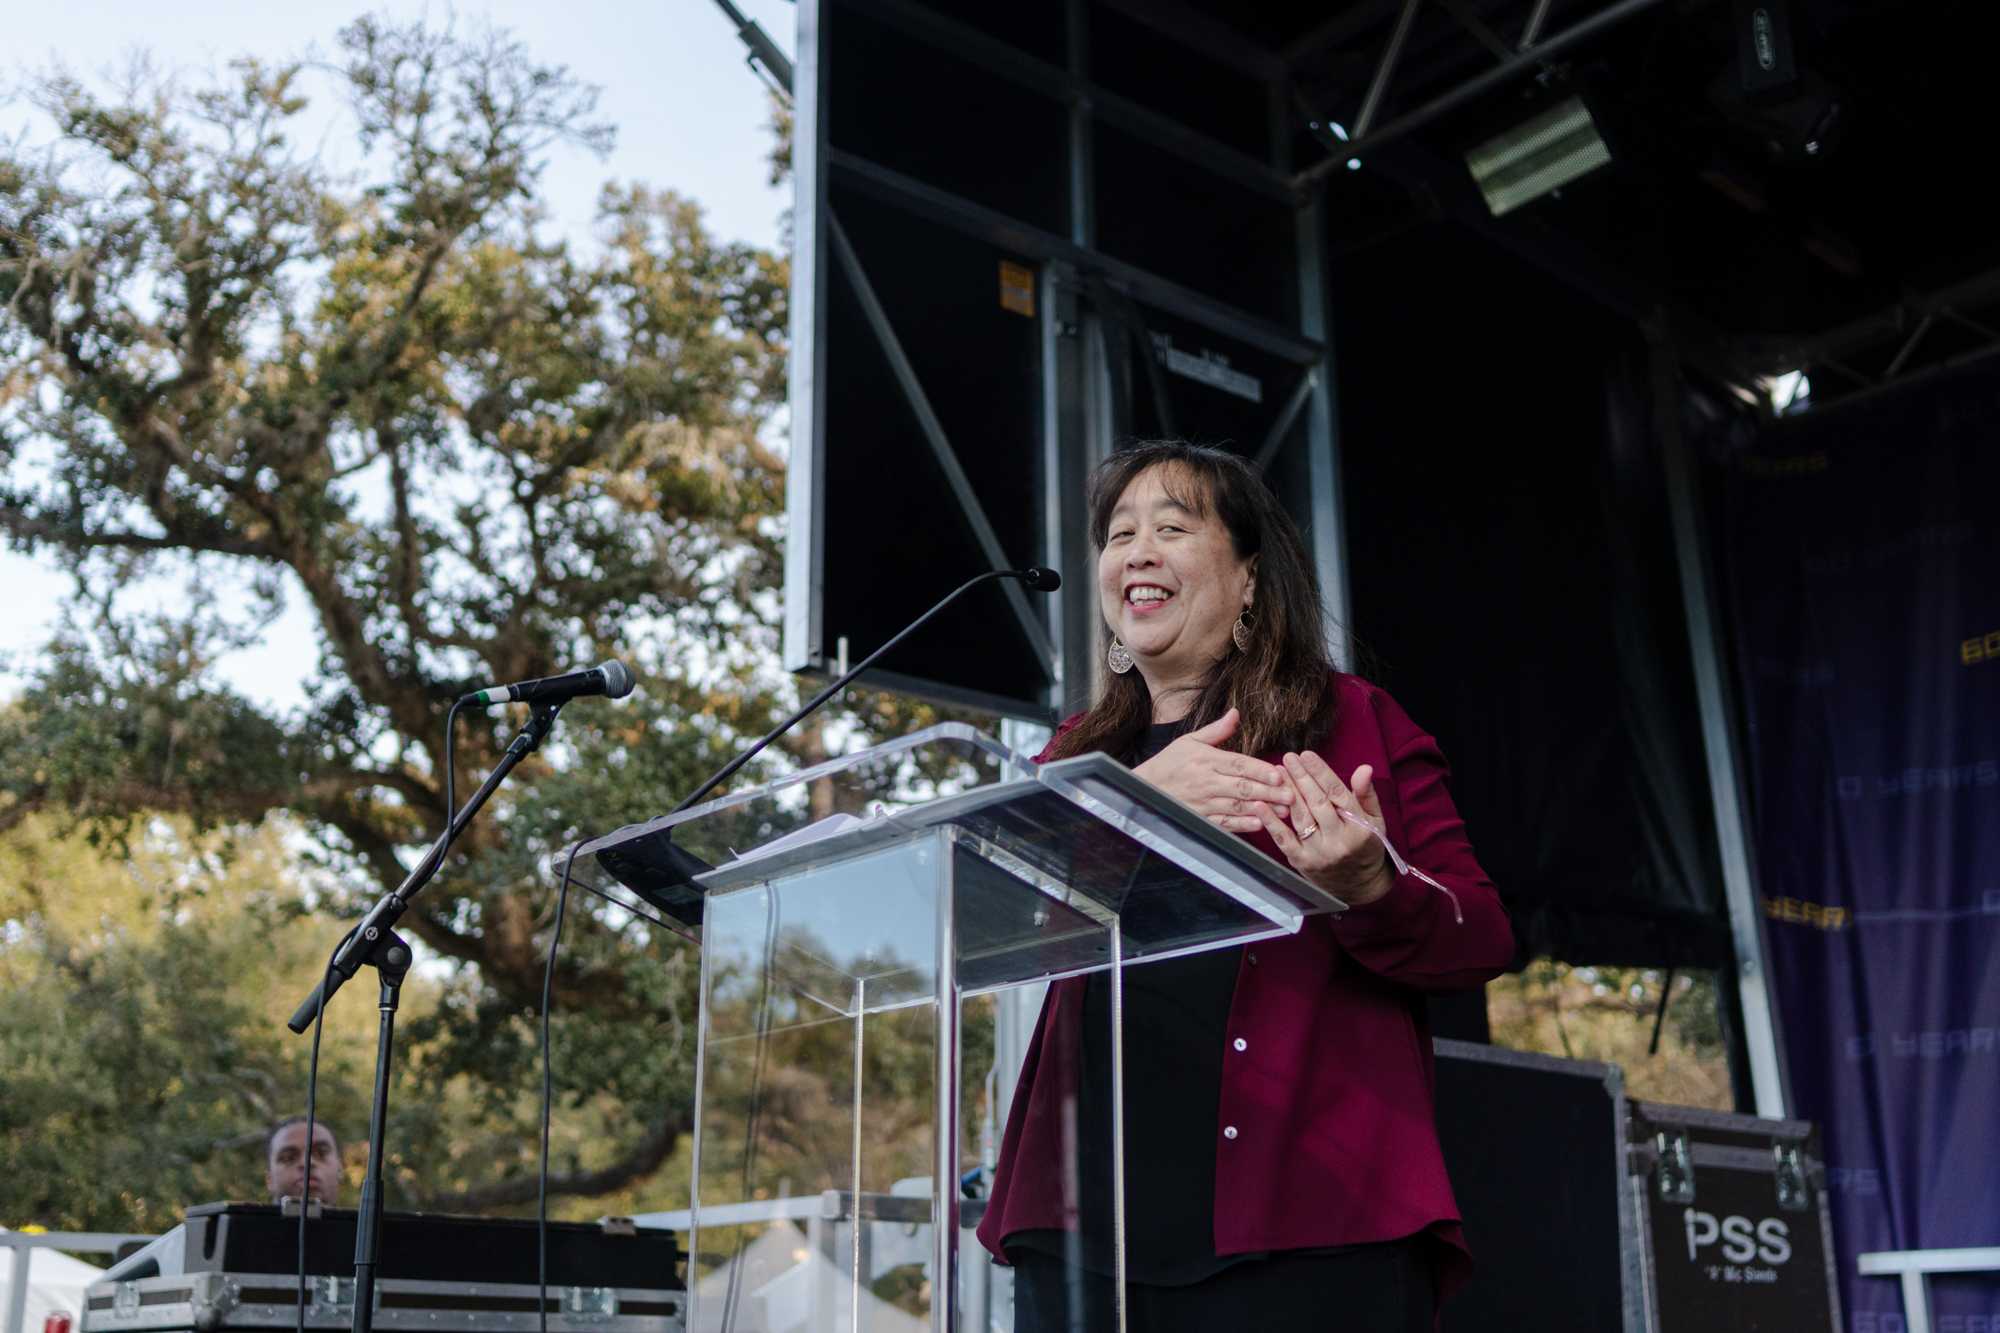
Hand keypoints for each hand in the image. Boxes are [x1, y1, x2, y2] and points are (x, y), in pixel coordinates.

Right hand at [1132, 707, 1293, 833]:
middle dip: (1269, 792)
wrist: (1144, 789)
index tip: (1279, 774)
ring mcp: (1203, 802)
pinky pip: (1225, 823)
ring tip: (1283, 811)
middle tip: (1291, 795)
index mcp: (1206, 759)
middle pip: (1242, 787)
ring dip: (1262, 809)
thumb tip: (1236, 713)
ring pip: (1237, 806)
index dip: (1259, 770)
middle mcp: (1206, 781)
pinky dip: (1242, 824)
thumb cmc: (1170, 763)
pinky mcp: (1201, 819)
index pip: (1238, 764)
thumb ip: (1217, 730)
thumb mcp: (1190, 740)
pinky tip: (1259, 824)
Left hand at [1256, 751, 1392, 904]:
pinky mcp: (1301, 861)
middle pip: (1316, 803)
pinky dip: (1270, 821)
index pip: (1337, 794)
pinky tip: (1259, 804)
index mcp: (1359, 827)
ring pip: (1300, 817)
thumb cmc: (1366, 846)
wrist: (1358, 886)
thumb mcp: (1375, 820)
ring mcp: (1318, 852)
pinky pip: (1284, 839)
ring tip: (1276, 773)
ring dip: (1286, 792)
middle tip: (1288, 758)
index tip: (1307, 755)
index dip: (1320, 772)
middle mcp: (1339, 840)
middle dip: (1301, 777)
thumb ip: (1367, 794)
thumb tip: (1364, 768)